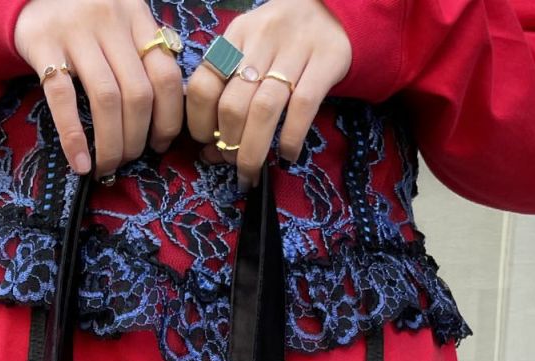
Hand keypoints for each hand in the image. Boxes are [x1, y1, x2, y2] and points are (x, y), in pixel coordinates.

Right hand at [13, 0, 184, 177]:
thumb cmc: (82, 22)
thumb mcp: (118, 25)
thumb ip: (140, 56)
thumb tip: (164, 118)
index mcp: (135, 15)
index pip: (166, 74)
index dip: (168, 118)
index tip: (159, 144)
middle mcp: (110, 19)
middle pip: (138, 93)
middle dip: (136, 139)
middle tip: (128, 160)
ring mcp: (76, 30)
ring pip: (107, 99)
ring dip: (111, 144)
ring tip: (106, 166)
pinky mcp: (44, 43)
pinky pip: (63, 98)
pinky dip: (73, 137)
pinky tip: (80, 162)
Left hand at [185, 0, 352, 186]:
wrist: (333, 11)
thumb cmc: (282, 43)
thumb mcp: (250, 53)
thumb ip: (228, 94)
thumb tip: (210, 153)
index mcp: (237, 35)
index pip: (203, 84)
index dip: (200, 123)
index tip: (209, 144)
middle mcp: (263, 38)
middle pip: (233, 104)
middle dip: (229, 144)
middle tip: (235, 162)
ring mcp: (296, 47)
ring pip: (264, 109)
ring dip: (253, 150)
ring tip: (252, 171)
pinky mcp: (327, 58)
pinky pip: (303, 107)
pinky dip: (290, 138)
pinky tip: (286, 155)